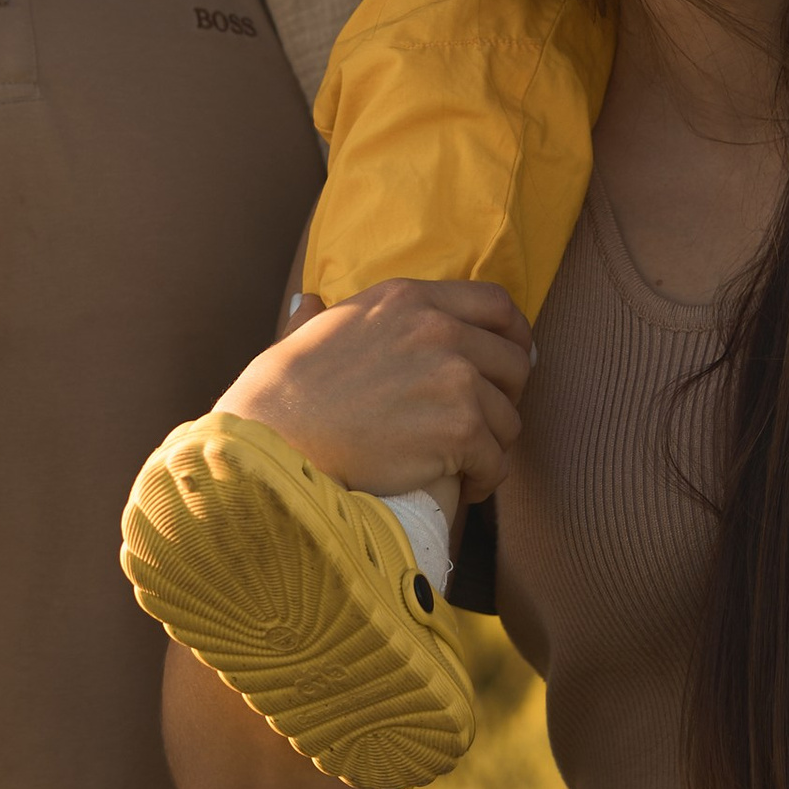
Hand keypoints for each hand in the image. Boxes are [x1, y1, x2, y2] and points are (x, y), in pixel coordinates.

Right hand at [218, 281, 531, 503]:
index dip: (515, 336)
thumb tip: (309, 303)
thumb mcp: (306, 336)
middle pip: (515, 362)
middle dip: (507, 398)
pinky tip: (465, 489)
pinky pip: (497, 461)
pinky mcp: (459, 429)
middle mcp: (437, 329)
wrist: (273, 440)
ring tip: (467, 465)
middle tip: (486, 425)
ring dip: (493, 445)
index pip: (495, 304)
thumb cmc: (280, 396)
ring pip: (509, 418)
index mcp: (407, 299)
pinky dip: (485, 481)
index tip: (516, 360)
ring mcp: (453, 378)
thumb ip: (323, 317)